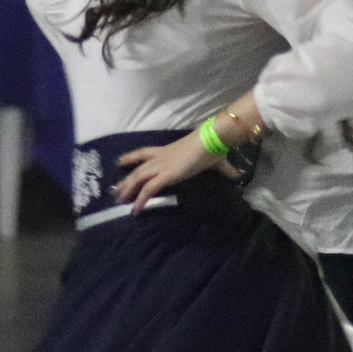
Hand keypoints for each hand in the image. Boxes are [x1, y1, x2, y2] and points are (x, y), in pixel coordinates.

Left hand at [113, 132, 234, 210]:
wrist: (210, 141)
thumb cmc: (212, 147)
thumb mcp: (215, 160)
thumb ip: (224, 169)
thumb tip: (237, 175)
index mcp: (167, 151)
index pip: (144, 153)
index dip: (130, 157)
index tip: (119, 162)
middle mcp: (160, 157)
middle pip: (136, 168)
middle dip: (125, 180)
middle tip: (115, 191)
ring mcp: (161, 166)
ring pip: (137, 178)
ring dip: (127, 191)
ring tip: (120, 202)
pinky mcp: (166, 175)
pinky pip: (148, 189)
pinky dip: (140, 200)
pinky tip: (135, 210)